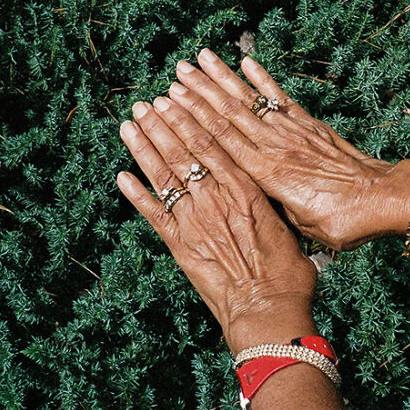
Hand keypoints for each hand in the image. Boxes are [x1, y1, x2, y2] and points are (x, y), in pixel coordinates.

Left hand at [117, 97, 317, 352]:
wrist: (268, 311)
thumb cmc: (287, 275)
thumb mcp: (287, 229)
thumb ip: (272, 209)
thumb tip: (272, 200)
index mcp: (245, 189)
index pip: (211, 143)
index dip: (190, 118)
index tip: (177, 98)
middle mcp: (215, 198)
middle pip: (183, 152)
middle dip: (162, 124)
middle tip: (146, 103)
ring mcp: (194, 221)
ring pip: (164, 175)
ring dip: (145, 147)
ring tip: (129, 124)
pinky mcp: (179, 246)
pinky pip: (152, 214)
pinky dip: (136, 193)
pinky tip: (121, 175)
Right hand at [163, 49, 409, 250]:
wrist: (383, 199)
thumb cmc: (344, 222)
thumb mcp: (302, 229)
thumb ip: (272, 209)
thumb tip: (249, 201)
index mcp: (267, 175)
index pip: (221, 141)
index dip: (192, 120)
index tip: (169, 102)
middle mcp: (275, 147)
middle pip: (228, 114)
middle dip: (198, 92)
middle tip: (174, 73)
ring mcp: (292, 131)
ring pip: (249, 101)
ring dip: (222, 79)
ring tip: (198, 58)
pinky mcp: (310, 124)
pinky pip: (280, 98)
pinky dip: (262, 78)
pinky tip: (246, 61)